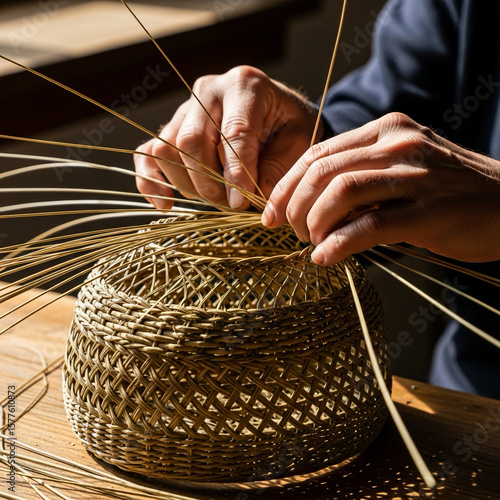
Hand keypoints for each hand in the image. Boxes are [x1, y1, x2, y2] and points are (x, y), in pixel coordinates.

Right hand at [134, 65, 319, 209]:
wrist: (275, 112)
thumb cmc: (289, 125)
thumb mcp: (299, 140)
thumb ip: (279, 166)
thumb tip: (251, 194)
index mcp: (244, 86)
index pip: (233, 132)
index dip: (235, 172)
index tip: (241, 202)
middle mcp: (209, 91)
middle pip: (192, 141)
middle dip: (211, 182)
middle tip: (232, 204)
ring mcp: (185, 108)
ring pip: (168, 150)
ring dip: (188, 185)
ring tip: (216, 198)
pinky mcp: (172, 127)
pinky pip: (148, 154)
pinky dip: (151, 180)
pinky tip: (165, 202)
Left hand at [262, 112, 499, 264]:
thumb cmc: (447, 191)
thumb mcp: (401, 168)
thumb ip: (360, 177)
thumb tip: (310, 207)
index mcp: (385, 131)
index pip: (317, 153)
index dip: (286, 185)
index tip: (271, 214)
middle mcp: (397, 145)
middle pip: (322, 171)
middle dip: (293, 206)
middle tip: (290, 232)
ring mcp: (415, 176)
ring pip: (341, 193)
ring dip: (313, 223)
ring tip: (310, 244)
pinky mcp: (429, 211)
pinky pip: (370, 225)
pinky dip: (339, 243)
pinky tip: (325, 257)